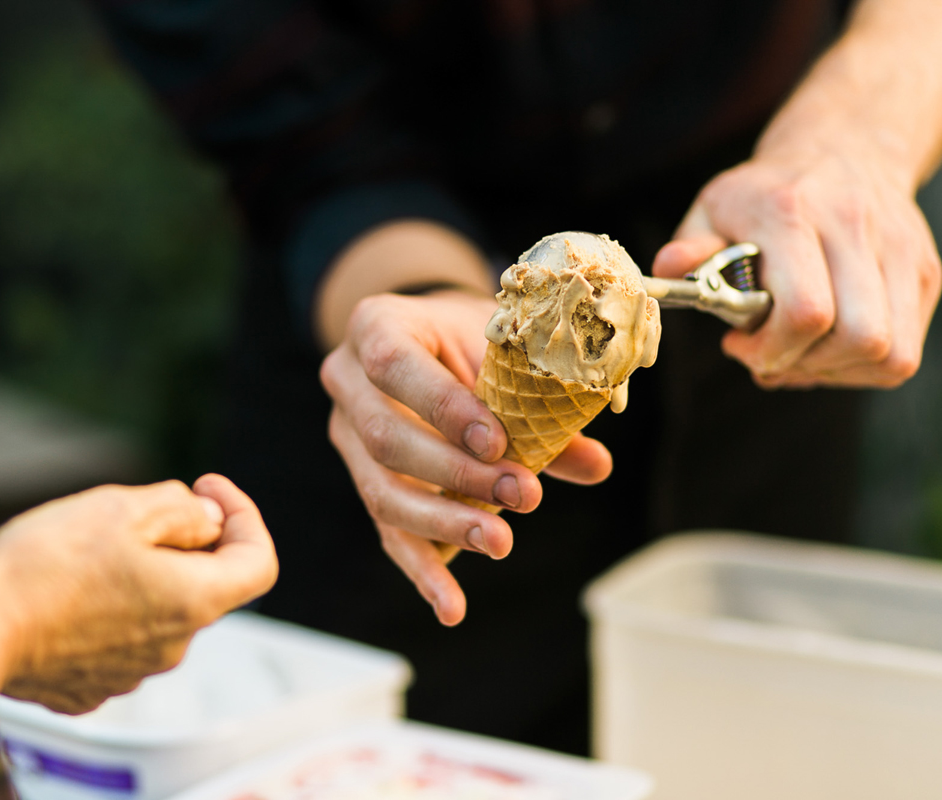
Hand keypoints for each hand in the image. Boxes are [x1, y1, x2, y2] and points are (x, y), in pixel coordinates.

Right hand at [0, 475, 277, 713]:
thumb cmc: (45, 565)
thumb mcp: (121, 509)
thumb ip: (180, 509)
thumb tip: (206, 518)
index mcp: (194, 601)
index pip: (259, 561)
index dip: (243, 515)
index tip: (205, 488)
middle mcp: (173, 646)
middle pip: (204, 583)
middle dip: (182, 540)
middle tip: (134, 509)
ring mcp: (131, 672)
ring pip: (157, 608)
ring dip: (141, 573)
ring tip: (87, 546)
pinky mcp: (89, 685)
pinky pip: (116, 637)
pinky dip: (106, 607)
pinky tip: (65, 585)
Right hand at [320, 290, 610, 625]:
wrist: (430, 338)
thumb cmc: (469, 336)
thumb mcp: (502, 350)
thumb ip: (541, 404)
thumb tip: (595, 465)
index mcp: (375, 326)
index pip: (393, 366)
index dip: (442, 408)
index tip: (498, 443)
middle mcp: (345, 381)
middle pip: (384, 439)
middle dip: (455, 474)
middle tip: (523, 496)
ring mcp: (346, 436)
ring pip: (380, 492)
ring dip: (444, 524)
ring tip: (500, 543)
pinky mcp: (363, 481)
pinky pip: (387, 531)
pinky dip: (423, 570)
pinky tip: (451, 606)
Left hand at [653, 132, 941, 388]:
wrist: (843, 149)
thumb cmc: (764, 195)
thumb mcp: (712, 209)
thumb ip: (690, 246)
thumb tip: (666, 267)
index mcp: (792, 212)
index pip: (806, 310)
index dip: (770, 349)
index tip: (738, 345)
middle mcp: (855, 227)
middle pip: (858, 337)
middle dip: (804, 363)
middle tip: (770, 354)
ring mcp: (900, 250)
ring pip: (889, 352)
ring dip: (836, 371)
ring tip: (799, 352)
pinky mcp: (923, 273)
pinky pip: (904, 352)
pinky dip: (861, 366)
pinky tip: (827, 347)